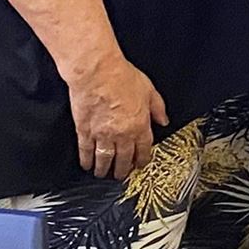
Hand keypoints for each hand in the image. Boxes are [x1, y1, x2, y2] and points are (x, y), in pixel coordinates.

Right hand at [66, 57, 168, 179]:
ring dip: (104, 169)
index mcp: (140, 125)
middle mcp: (122, 134)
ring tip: (104, 174)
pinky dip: (86, 160)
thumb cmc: (123, 78)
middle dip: (123, 169)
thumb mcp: (150, 90)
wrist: (97, 73)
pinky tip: (87, 165)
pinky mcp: (84, 131)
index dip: (141, 160)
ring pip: (104, 159)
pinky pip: (86, 151)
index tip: (140, 165)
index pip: (143, 149)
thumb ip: (158, 108)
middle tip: (121, 175)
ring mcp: (102, 134)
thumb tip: (163, 121)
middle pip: (123, 159)